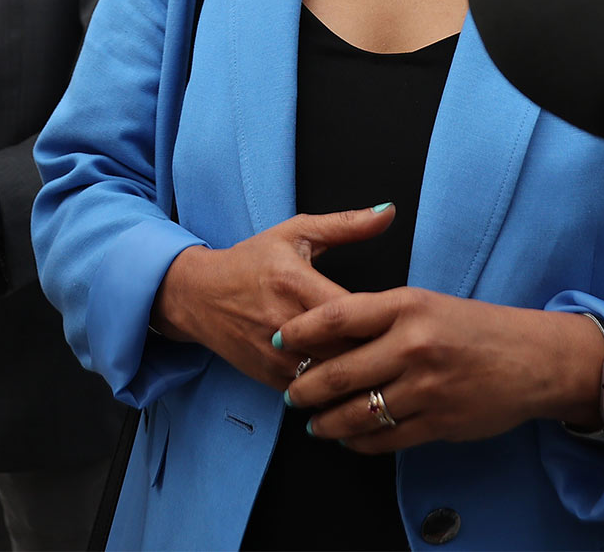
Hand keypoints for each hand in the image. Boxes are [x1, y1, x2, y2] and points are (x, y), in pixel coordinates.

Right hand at [150, 205, 395, 389]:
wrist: (198, 296)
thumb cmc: (252, 261)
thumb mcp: (295, 233)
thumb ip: (345, 225)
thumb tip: (388, 211)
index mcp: (294, 281)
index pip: (350, 311)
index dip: (381, 320)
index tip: (404, 321)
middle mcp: (283, 322)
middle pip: (345, 350)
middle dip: (377, 352)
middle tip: (403, 350)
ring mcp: (274, 355)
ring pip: (331, 378)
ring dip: (358, 376)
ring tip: (385, 370)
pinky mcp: (269, 376)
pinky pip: (313, 392)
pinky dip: (335, 390)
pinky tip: (355, 383)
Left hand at [278, 291, 603, 451]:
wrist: (533, 359)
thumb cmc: (475, 327)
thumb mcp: (426, 302)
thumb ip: (379, 315)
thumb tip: (328, 331)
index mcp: (407, 305)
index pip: (337, 316)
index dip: (300, 331)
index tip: (279, 339)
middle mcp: (413, 345)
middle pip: (339, 371)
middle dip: (305, 387)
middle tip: (290, 393)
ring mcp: (426, 387)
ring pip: (358, 411)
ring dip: (328, 421)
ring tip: (314, 423)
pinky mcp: (439, 421)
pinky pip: (386, 438)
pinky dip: (361, 441)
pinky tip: (349, 439)